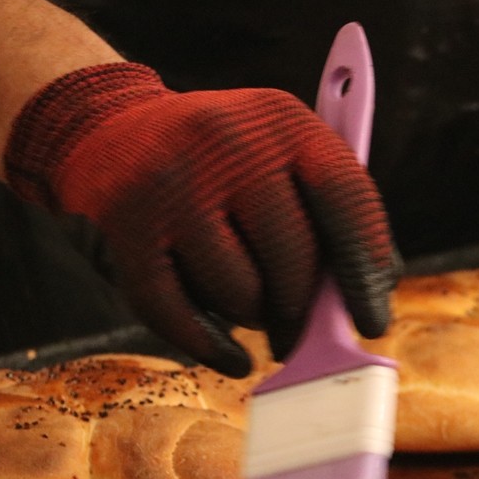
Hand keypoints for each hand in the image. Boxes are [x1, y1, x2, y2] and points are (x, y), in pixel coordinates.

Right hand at [4, 63, 399, 375]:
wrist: (108, 128)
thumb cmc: (220, 162)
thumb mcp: (280, 154)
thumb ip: (330, 213)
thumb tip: (370, 299)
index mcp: (282, 121)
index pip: (346, 199)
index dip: (364, 269)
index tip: (371, 321)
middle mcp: (228, 146)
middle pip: (293, 260)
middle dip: (302, 311)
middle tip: (298, 331)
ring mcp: (172, 186)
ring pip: (241, 295)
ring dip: (251, 315)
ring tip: (244, 300)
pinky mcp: (126, 229)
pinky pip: (179, 316)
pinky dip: (212, 349)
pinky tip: (232, 357)